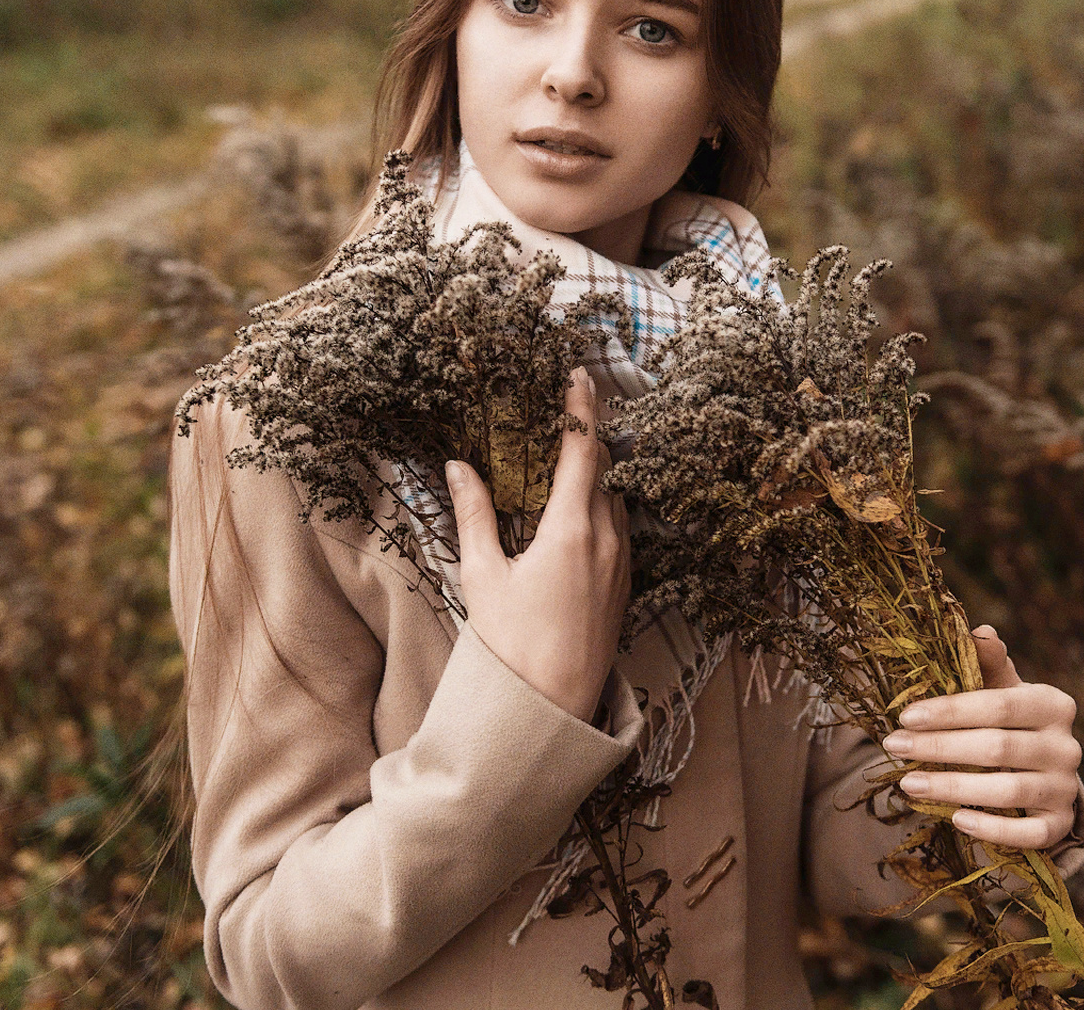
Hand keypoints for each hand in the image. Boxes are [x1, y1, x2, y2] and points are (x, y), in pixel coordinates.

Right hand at [445, 366, 628, 723]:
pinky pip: (620, 529)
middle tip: (568, 410)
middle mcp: (607, 540)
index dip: (582, 408)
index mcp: (571, 530)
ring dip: (596, 475)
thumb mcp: (483, 575)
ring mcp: (622, 564)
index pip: (583, 450)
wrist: (550, 708)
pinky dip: (602, 507)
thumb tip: (458, 466)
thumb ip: (473, 514)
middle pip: (605, 469)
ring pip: (615, 500)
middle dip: (588, 437)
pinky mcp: (625, 586)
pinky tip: (578, 514)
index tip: (579, 374)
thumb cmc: (510, 645)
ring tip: (567, 460)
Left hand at [879, 625, 1081, 850]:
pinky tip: (956, 819)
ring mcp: (1066, 788)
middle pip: (997, 748)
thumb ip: (988, 663)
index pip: (998, 705)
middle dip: (939, 748)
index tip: (905, 716)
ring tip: (909, 783)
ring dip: (953, 788)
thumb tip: (978, 631)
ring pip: (1008, 792)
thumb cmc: (1010, 722)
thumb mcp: (1001, 689)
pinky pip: (1028, 834)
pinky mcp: (1061, 825)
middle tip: (894, 746)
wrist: (1044, 772)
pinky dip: (991, 828)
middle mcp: (1066, 746)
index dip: (950, 711)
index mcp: (1053, 704)